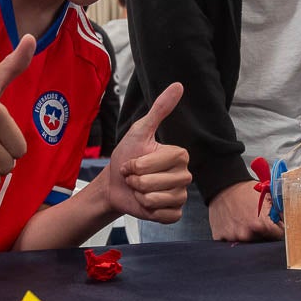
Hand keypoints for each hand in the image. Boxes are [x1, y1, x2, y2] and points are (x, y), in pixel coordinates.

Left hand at [104, 82, 191, 222]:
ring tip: (138, 189)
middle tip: (134, 177)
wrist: (115, 185)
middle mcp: (185, 174)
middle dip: (137, 181)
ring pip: (159, 199)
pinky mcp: (175, 213)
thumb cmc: (126, 156)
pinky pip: (165, 215)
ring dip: (141, 195)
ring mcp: (181, 195)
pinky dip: (150, 211)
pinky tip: (147, 204)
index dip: (138, 165)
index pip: (158, 163)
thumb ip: (159, 109)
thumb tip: (178, 85)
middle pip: (158, 182)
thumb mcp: (139, 131)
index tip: (132, 162)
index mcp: (180, 155)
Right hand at [208, 180, 283, 242]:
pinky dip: (233, 234)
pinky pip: (231, 241)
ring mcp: (232, 237)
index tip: (276, 227)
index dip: (279, 231)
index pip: (278, 237)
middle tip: (258, 221)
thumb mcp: (267, 196)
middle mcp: (246, 234)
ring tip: (244, 221)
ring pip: (247, 242)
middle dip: (263, 234)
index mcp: (260, 224)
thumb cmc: (243, 190)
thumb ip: (280, 210)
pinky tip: (234, 223)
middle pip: (262, 242)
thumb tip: (290, 219)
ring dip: (248, 234)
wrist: (221, 185)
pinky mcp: (220, 237)